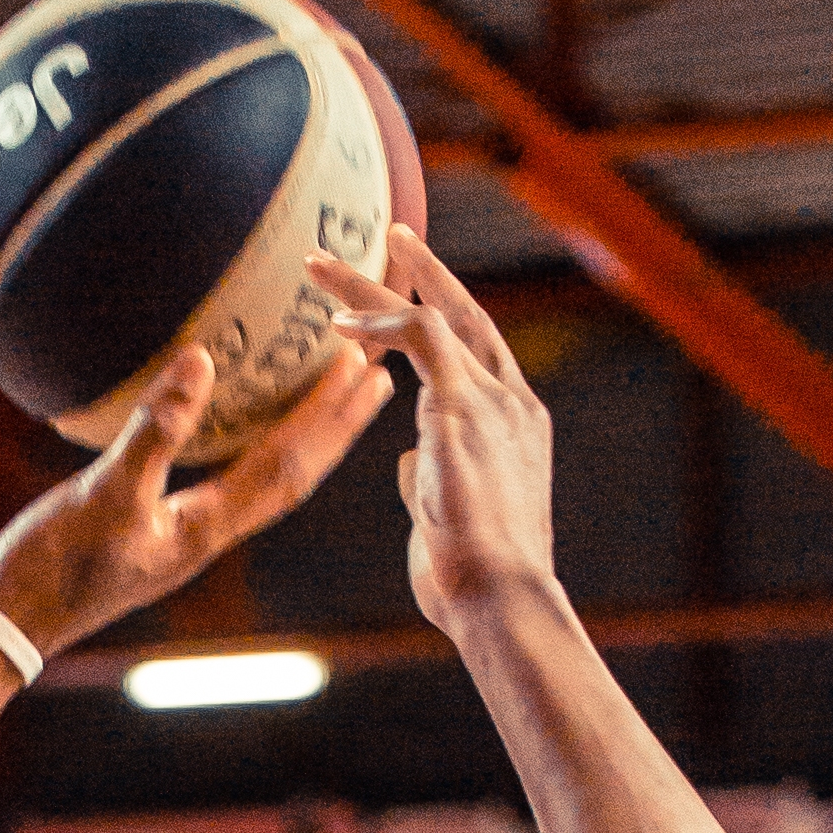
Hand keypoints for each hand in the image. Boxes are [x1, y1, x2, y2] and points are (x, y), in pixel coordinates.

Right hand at [0, 261, 399, 663]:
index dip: (327, 419)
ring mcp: (178, 536)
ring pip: (260, 480)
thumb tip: (203, 362)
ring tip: (327, 394)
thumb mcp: (102, 494)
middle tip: (376, 374)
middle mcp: (205, 536)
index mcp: (206, 530)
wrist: (4, 627)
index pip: (286, 468)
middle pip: (290, 476)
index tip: (364, 367)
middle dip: (335, 427)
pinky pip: (218, 477)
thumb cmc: (50, 569)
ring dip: (299, 436)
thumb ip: (154, 430)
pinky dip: (243, 445)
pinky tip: (234, 421)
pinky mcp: (149, 531)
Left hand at [336, 224, 563, 641]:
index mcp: (513, 425)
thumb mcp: (445, 521)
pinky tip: (339, 327)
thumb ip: (430, 481)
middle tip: (383, 231)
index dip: (440, 313)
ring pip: (433, 316)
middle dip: (419, 271)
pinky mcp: (466, 408)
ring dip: (372, 288)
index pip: (475, 351)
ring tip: (319, 266)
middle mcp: (511, 401)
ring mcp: (494, 400)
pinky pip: (421, 340)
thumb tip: (410, 463)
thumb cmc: (473, 583)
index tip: (405, 289)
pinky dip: (381, 326)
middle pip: (460, 315)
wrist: (502, 601)